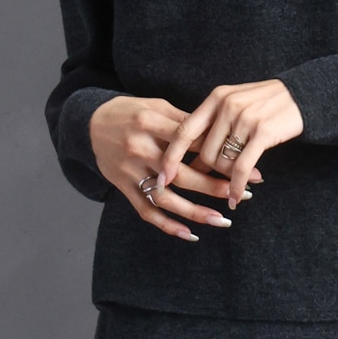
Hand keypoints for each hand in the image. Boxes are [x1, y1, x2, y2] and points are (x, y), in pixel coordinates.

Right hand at [90, 95, 260, 240]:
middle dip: (216, 186)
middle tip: (244, 194)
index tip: (248, 163)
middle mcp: (141, 148)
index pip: (193, 142)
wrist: (89, 123)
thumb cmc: (130, 111)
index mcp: (152, 122)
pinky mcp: (122, 186)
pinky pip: (146, 211)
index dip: (222, 153)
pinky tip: (189, 233)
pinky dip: (167, 225)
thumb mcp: (156, 105)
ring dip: (196, 212)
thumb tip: (218, 133)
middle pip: (184, 174)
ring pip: (167, 198)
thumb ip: (184, 120)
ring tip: (222, 219)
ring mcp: (130, 171)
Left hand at [157, 79, 303, 208]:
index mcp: (216, 98)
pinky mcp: (263, 132)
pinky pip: (242, 168)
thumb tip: (192, 162)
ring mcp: (245, 118)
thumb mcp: (234, 105)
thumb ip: (213, 127)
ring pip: (222, 162)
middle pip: (204, 153)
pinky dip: (237, 187)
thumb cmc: (265, 104)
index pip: (184, 130)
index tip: (161, 178)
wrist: (303, 95)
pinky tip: (237, 197)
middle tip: (220, 180)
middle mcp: (227, 105)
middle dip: (210, 172)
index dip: (170, 156)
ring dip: (228, 177)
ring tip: (238, 178)